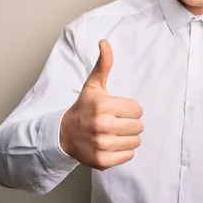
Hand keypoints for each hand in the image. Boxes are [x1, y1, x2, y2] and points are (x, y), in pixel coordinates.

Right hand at [60, 39, 143, 169]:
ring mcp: (101, 145)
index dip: (130, 109)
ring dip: (128, 138)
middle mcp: (102, 125)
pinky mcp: (102, 161)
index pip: (138, 109)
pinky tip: (111, 145)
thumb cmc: (84, 108)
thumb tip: (104, 42)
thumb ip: (104, 64)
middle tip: (116, 123)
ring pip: (135, 142)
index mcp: (103, 105)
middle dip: (131, 124)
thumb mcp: (93, 85)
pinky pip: (128, 156)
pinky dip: (123, 152)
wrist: (64, 134)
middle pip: (138, 126)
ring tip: (114, 134)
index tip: (117, 110)